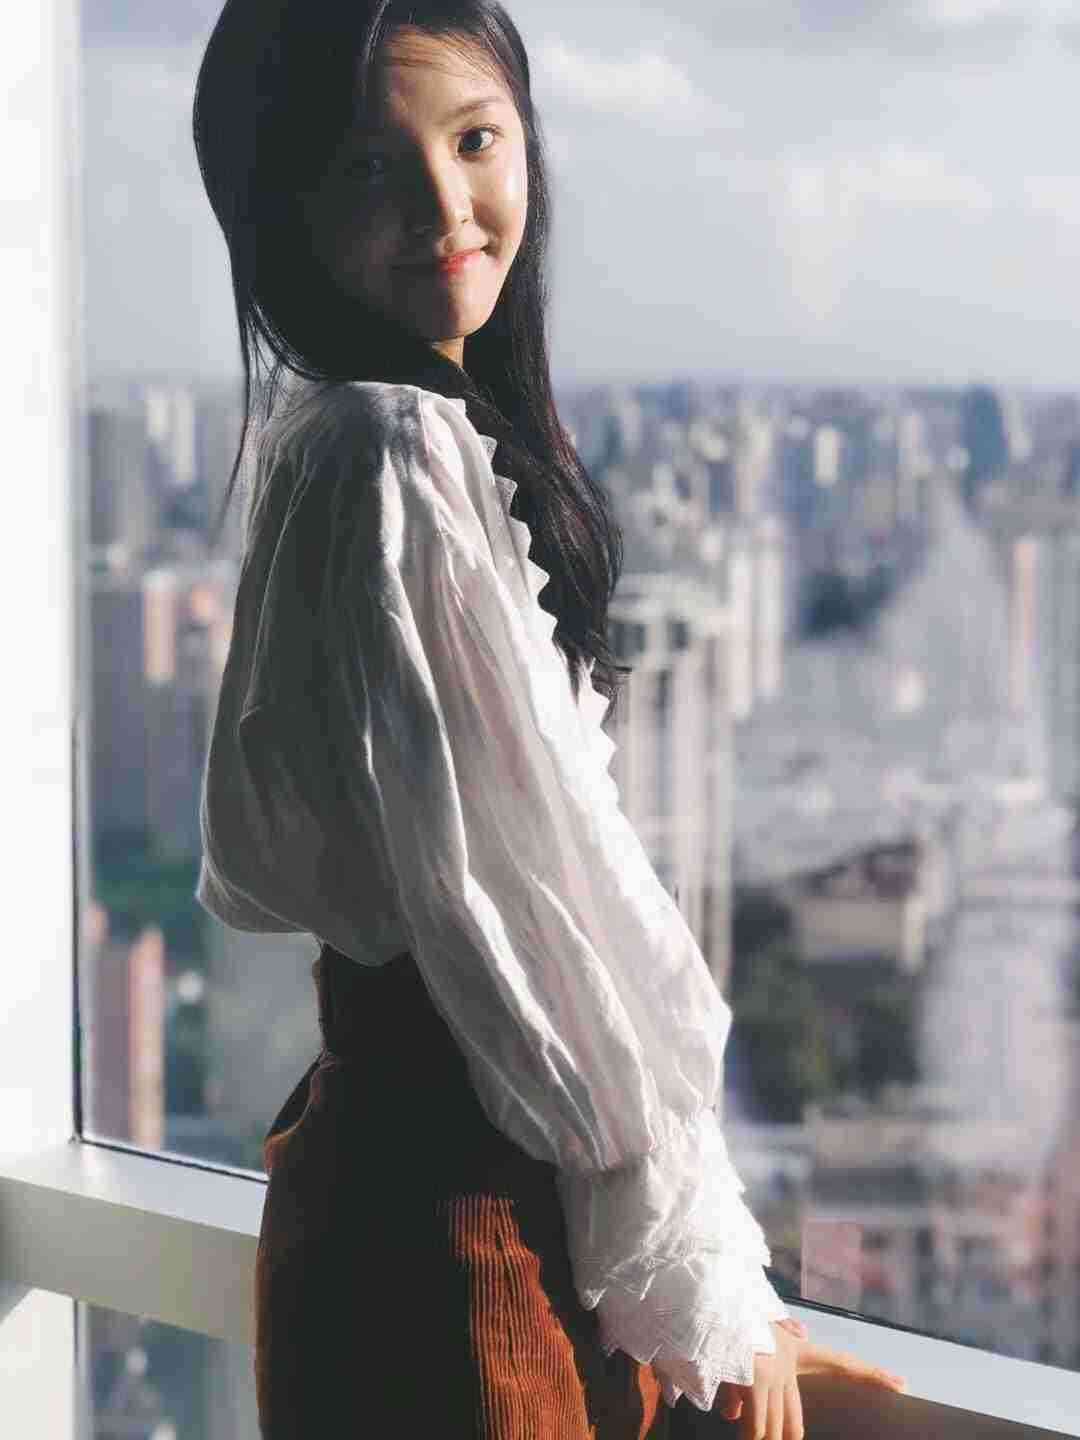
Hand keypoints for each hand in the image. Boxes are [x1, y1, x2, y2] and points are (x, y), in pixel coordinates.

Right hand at [712, 1319, 906, 1437]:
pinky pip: (754, 1426)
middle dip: (785, 1436)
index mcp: (794, 1346)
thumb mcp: (756, 1318)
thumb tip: (795, 1339)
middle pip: (793, 1420)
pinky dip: (747, 1431)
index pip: (840, 1362)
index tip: (901, 1383)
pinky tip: (736, 1422)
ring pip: (772, 1427)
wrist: (709, 1297)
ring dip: (759, 1434)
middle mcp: (788, 1363)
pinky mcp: (756, 1384)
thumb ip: (773, 1335)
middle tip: (779, 1438)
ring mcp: (773, 1376)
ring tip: (748, 1426)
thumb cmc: (729, 1307)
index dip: (871, 1376)